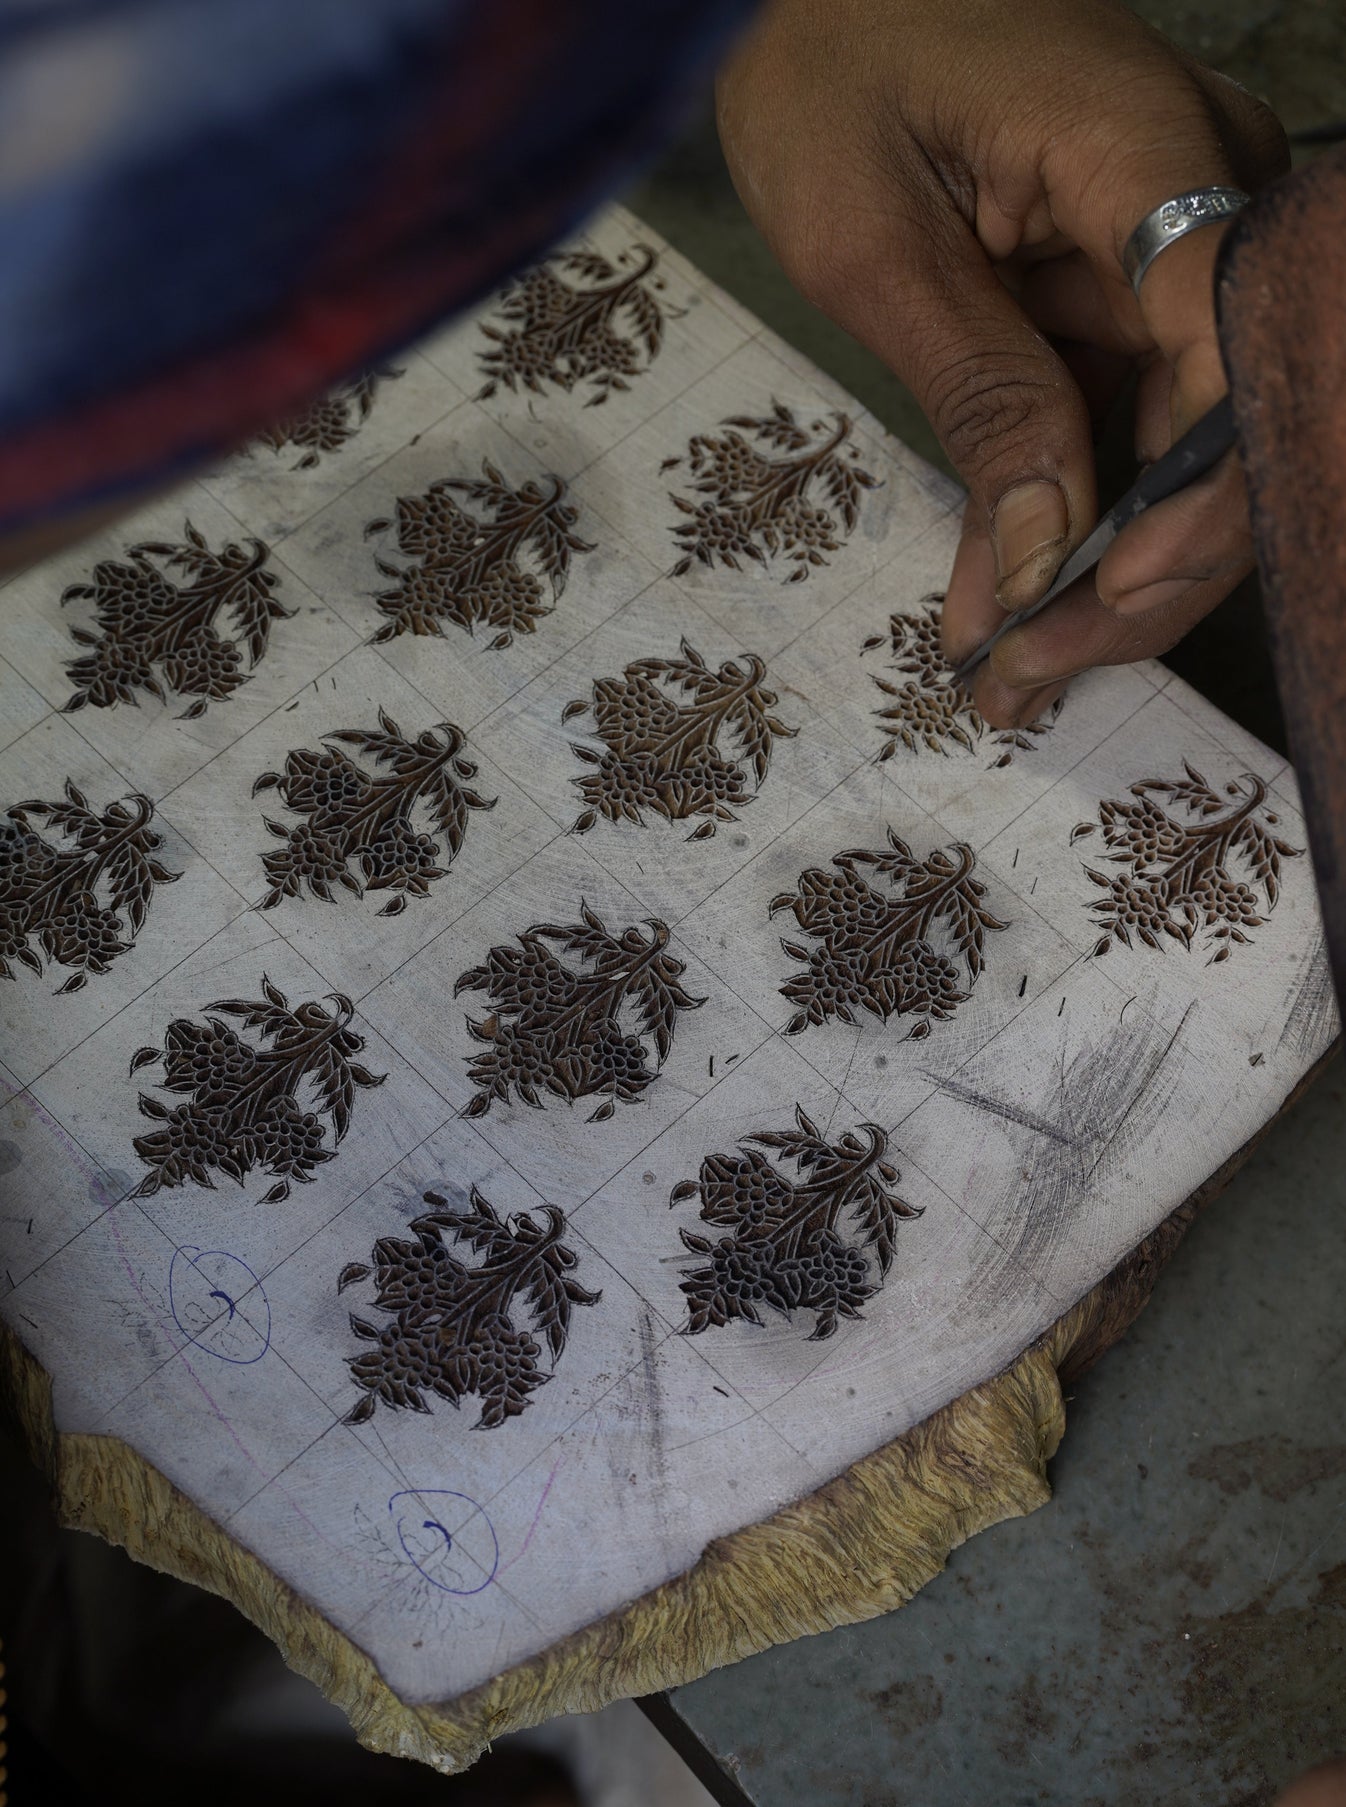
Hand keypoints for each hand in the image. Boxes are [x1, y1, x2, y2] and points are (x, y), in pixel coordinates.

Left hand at [715, 0, 1287, 724]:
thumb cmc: (825, 67)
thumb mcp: (872, 242)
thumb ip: (977, 391)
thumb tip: (1043, 551)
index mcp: (1142, 148)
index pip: (1231, 345)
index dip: (1191, 496)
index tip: (1103, 596)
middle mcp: (1197, 193)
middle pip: (1223, 420)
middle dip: (1136, 575)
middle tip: (1026, 680)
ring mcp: (1165, 245)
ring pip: (1178, 443)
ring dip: (1095, 573)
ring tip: (1004, 675)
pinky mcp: (1121, 288)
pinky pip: (1116, 421)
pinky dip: (1059, 517)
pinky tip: (997, 608)